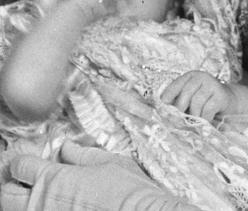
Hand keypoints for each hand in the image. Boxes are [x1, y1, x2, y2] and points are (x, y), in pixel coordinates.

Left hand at [0, 140, 198, 210]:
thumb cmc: (129, 191)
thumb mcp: (109, 162)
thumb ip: (81, 155)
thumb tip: (66, 148)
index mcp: (54, 178)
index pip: (20, 166)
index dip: (24, 162)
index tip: (31, 162)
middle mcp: (42, 203)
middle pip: (6, 194)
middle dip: (12, 185)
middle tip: (25, 182)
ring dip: (25, 203)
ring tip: (40, 196)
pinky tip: (57, 206)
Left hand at [160, 71, 247, 120]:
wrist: (229, 101)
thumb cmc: (205, 102)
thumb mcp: (192, 99)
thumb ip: (181, 103)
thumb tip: (167, 116)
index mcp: (189, 76)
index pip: (175, 86)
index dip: (167, 99)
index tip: (162, 111)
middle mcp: (200, 77)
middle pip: (185, 94)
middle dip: (179, 111)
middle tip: (176, 123)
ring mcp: (211, 84)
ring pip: (196, 102)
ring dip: (193, 116)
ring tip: (192, 125)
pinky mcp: (220, 95)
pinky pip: (208, 109)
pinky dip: (204, 119)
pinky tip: (203, 125)